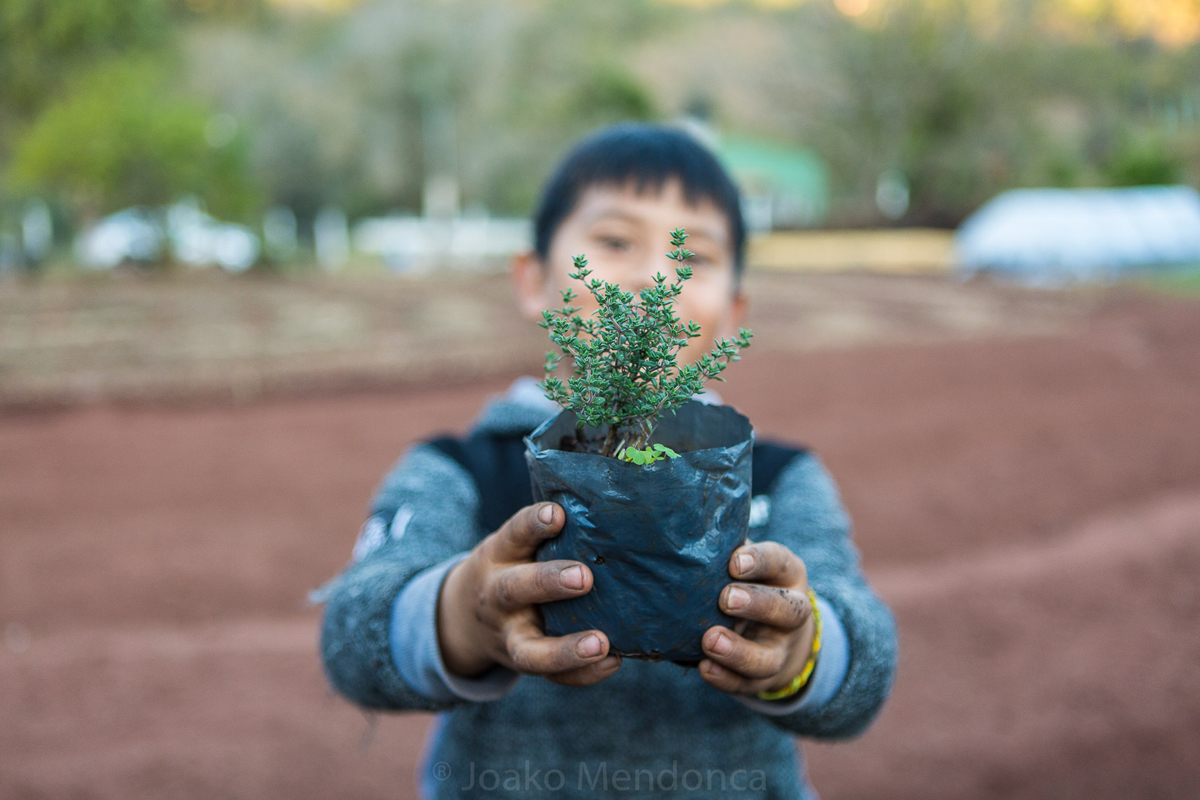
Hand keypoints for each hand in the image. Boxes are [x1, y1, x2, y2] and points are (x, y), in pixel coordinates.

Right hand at [437, 502, 621, 685]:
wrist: (463, 617)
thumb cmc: (510, 566)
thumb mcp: (513, 544)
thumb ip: (546, 531)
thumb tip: (609, 509)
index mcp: (499, 556)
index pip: (514, 534)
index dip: (533, 524)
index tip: (557, 515)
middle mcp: (498, 596)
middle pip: (514, 590)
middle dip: (548, 583)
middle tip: (584, 578)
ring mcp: (509, 635)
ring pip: (530, 650)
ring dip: (564, 649)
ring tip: (601, 642)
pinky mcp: (524, 663)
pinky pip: (552, 676)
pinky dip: (582, 674)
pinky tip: (612, 661)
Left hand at [699, 542, 815, 695]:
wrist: (775, 632)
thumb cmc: (747, 582)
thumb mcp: (746, 563)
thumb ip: (724, 550)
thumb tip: (682, 528)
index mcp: (787, 575)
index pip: (780, 563)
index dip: (760, 562)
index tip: (734, 561)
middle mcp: (792, 612)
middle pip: (787, 610)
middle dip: (757, 604)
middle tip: (726, 599)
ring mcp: (779, 649)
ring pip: (769, 657)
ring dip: (739, 650)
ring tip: (710, 640)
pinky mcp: (762, 678)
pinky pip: (747, 683)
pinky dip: (726, 677)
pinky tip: (704, 667)